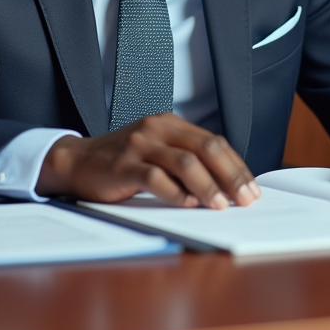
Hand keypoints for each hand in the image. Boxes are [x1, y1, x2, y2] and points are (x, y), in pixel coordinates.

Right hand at [36, 112, 260, 208]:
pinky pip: (156, 178)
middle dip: (231, 175)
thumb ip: (186, 161)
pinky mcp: (123, 165)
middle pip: (206, 148)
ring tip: (220, 205)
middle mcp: (157, 128)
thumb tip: (226, 187)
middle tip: (245, 199)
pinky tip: (187, 205)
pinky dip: (176, 193)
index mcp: (170, 123)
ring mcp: (140, 145)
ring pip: (186, 162)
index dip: (236, 166)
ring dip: (208, 186)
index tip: (252, 189)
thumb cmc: (122, 162)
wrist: (77, 162)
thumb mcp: (157, 153)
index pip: (214, 142)